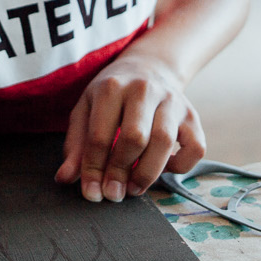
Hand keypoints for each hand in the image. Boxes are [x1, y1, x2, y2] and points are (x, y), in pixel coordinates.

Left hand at [54, 54, 205, 202]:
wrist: (148, 67)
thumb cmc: (111, 96)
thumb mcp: (86, 110)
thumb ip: (75, 145)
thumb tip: (64, 179)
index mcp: (111, 87)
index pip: (100, 135)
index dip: (93, 169)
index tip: (91, 192)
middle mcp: (144, 90)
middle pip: (134, 138)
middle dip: (121, 171)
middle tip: (113, 193)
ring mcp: (172, 101)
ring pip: (164, 142)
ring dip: (147, 173)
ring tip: (133, 189)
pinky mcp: (192, 115)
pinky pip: (195, 147)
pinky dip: (181, 166)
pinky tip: (163, 170)